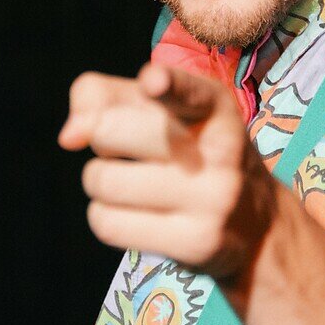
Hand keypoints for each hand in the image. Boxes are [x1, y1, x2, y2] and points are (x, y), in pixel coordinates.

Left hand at [58, 62, 280, 283]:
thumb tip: (68, 137)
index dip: (166, 85)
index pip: (187, 91)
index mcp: (215, 106)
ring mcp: (212, 199)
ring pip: (102, 180)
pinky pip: (108, 223)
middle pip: (109, 130)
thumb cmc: (192, 152)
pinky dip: (105, 216)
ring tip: (130, 184)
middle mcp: (221, 150)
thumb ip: (105, 98)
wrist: (256, 225)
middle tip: (125, 150)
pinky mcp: (197, 242)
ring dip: (100, 181)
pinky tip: (135, 214)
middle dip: (100, 140)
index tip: (152, 82)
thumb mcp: (162, 111)